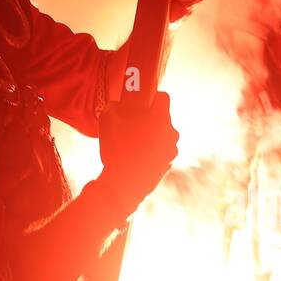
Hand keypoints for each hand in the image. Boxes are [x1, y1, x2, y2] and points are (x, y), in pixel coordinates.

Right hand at [96, 92, 178, 216]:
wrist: (124, 184)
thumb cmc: (117, 148)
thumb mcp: (108, 118)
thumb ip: (115, 105)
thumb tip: (118, 104)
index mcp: (160, 117)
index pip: (163, 97)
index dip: (151, 97)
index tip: (140, 102)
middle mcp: (171, 132)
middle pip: (162, 117)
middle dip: (149, 117)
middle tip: (132, 122)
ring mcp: (172, 150)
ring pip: (162, 134)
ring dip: (152, 134)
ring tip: (133, 142)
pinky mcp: (168, 163)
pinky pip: (161, 150)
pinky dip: (152, 150)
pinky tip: (137, 156)